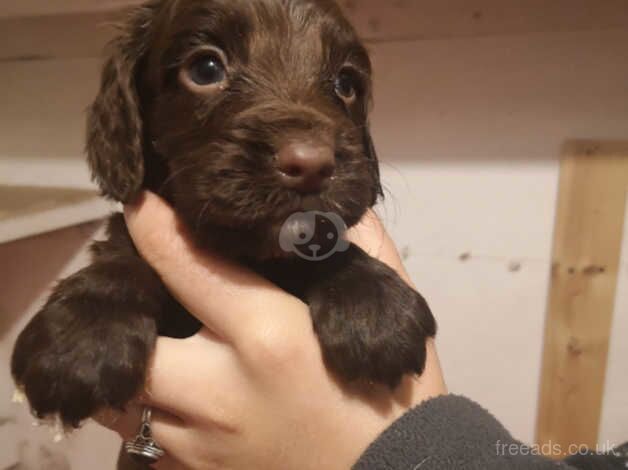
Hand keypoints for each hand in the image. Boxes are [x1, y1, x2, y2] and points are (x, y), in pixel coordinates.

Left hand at [100, 191, 446, 469]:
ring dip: (135, 366)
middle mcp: (222, 391)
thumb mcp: (389, 312)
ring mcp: (202, 443)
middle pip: (132, 343)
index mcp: (271, 336)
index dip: (154, 228)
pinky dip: (151, 413)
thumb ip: (365, 250)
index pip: (190, 267)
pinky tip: (183, 400)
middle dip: (129, 312)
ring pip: (125, 399)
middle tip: (145, 292)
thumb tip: (334, 207)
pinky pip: (144, 441)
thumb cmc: (394, 394)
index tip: (140, 206)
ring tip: (160, 344)